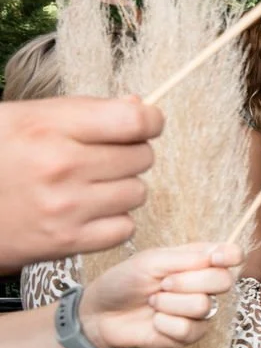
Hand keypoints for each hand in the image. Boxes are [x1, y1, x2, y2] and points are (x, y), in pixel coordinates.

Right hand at [0, 96, 164, 270]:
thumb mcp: (23, 118)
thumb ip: (84, 111)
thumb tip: (141, 106)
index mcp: (48, 126)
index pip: (134, 120)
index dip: (149, 120)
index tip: (145, 124)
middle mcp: (60, 165)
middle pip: (142, 157)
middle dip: (129, 154)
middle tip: (101, 158)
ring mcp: (65, 206)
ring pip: (138, 192)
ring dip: (121, 189)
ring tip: (88, 186)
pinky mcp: (66, 241)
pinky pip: (125, 228)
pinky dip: (112, 221)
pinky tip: (87, 212)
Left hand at [82, 242, 241, 347]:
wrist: (100, 315)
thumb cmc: (123, 282)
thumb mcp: (149, 261)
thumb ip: (184, 258)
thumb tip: (216, 255)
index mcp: (198, 261)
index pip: (232, 255)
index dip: (231, 255)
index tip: (215, 258)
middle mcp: (204, 285)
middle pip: (223, 281)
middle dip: (188, 282)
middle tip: (163, 284)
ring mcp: (200, 312)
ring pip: (203, 306)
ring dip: (170, 304)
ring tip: (153, 303)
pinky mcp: (190, 335)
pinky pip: (189, 329)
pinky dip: (165, 324)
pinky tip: (154, 321)